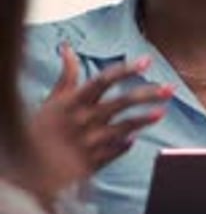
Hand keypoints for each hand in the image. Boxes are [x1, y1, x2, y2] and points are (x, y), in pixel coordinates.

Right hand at [29, 42, 173, 193]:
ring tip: (161, 113)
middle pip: (122, 103)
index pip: (104, 80)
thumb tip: (66, 47)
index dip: (126, 69)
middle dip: (148, 95)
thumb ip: (66, 74)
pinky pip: (116, 150)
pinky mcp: (93, 161)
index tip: (146, 60)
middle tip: (169, 89)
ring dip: (144, 120)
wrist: (29, 165)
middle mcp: (84, 119)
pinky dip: (125, 144)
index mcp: (74, 101)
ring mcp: (91, 142)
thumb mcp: (53, 99)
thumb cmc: (42, 127)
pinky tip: (133, 139)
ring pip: (125, 128)